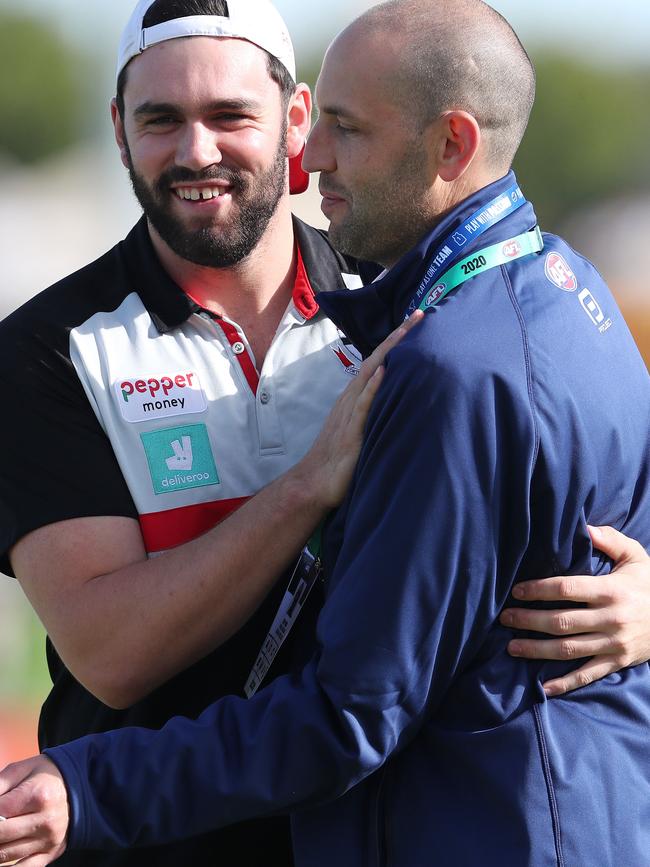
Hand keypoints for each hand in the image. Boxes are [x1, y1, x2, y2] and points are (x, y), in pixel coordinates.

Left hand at [0, 755, 68, 865]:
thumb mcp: (21, 770)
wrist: (78, 787)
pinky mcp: (51, 853)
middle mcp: (46, 820)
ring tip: (0, 835)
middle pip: (0, 836)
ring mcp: (49, 839)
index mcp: (39, 795)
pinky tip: (2, 858)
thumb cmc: (44, 777)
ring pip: (6, 855)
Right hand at [297, 311, 423, 508]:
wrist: (314, 483)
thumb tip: (396, 405)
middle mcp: (351, 399)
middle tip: (419, 315)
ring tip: (406, 331)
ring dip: (389, 352)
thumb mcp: (361, 432)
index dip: (396, 343)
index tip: (416, 323)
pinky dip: (372, 386)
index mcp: (354, 398)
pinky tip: (383, 371)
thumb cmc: (339, 461)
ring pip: (370, 374)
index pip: (378, 362)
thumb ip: (375, 416)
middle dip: (398, 337)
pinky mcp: (350, 431)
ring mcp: (349, 413)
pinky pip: (362, 404)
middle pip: (376, 360)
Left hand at [500, 526, 649, 695]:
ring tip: (511, 647)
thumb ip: (610, 539)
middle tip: (504, 618)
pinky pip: (587, 675)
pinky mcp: (617, 662)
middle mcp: (611, 619)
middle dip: (529, 620)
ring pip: (568, 649)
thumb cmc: (649, 584)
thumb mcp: (635, 556)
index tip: (516, 591)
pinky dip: (564, 684)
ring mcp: (613, 644)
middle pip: (561, 621)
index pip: (567, 589)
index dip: (538, 590)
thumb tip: (583, 527)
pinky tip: (542, 688)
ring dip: (537, 650)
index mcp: (611, 590)